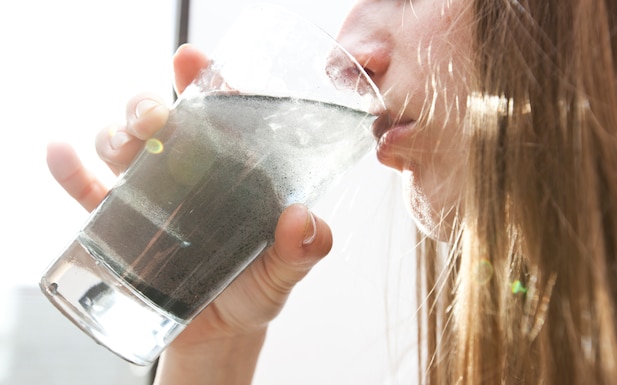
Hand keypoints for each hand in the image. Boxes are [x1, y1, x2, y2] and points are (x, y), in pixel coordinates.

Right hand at [46, 44, 332, 383]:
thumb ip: (304, 248)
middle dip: (150, 106)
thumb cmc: (256, 288)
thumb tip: (301, 219)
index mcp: (233, 169)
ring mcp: (150, 195)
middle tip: (156, 115)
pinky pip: (87, 190)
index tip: (191, 62)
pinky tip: (61, 153)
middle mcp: (188, 171)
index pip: (219, 113)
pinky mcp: (119, 223)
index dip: (205, 81)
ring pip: (121, 146)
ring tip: (124, 141)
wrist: (220, 331)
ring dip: (115, 133)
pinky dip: (71, 170)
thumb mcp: (286, 269)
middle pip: (161, 121)